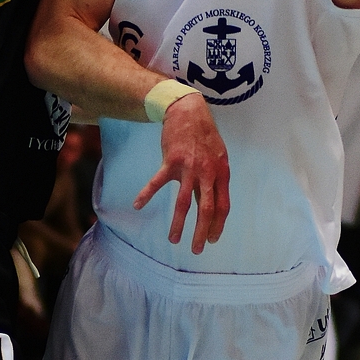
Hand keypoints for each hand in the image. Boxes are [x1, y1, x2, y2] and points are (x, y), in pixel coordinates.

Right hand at [133, 93, 229, 253]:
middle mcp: (206, 172)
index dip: (218, 225)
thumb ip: (216, 178)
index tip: (212, 239)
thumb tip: (214, 201)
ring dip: (178, 223)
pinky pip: (157, 181)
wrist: (188, 110)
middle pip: (206, 209)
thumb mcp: (218, 155)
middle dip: (201, 232)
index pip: (222, 205)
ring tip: (173, 240)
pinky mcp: (171, 160)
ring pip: (183, 202)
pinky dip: (146, 193)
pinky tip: (137, 204)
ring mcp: (188, 167)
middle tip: (197, 250)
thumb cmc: (204, 134)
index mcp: (220, 172)